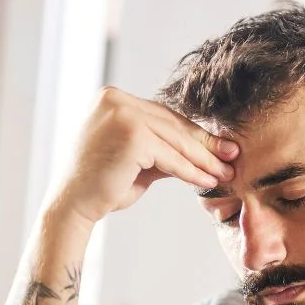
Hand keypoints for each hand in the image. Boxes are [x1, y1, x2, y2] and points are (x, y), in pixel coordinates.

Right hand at [54, 86, 239, 224]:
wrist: (73, 206)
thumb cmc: (102, 185)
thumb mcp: (139, 160)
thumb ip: (164, 150)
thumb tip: (204, 151)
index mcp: (111, 98)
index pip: (162, 115)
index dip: (192, 132)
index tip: (218, 146)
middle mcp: (115, 99)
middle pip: (171, 124)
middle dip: (204, 144)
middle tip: (231, 157)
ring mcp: (122, 114)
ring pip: (175, 140)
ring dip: (203, 159)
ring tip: (225, 173)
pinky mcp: (132, 135)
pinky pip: (170, 156)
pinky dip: (191, 171)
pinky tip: (207, 181)